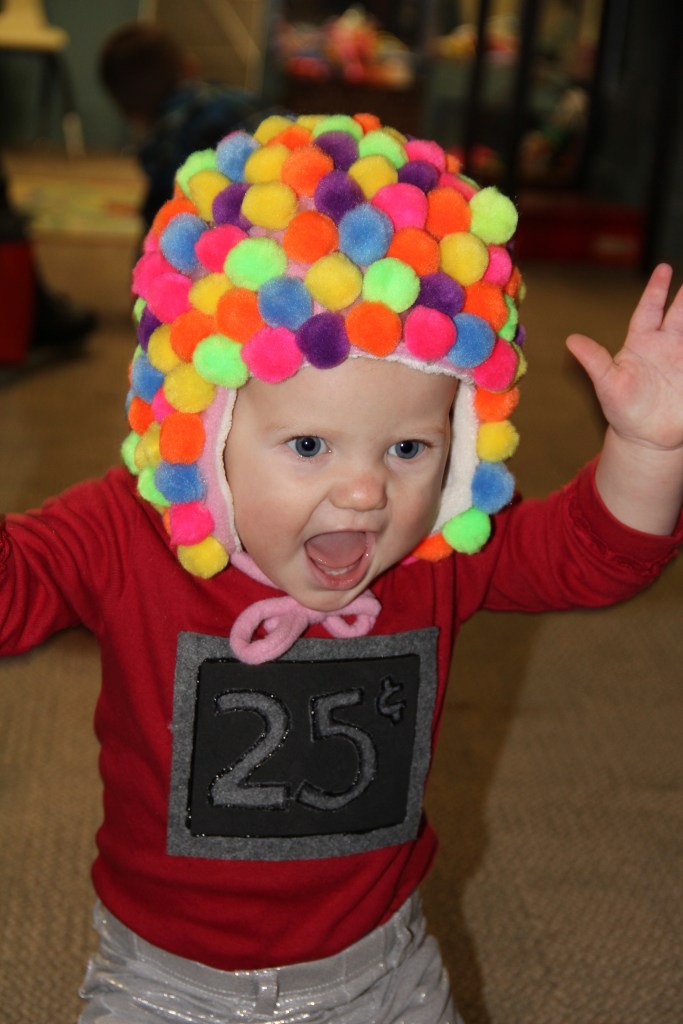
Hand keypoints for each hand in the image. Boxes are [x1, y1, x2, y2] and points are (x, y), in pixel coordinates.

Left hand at [566, 264, 682, 452]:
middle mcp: (665, 345)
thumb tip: (571, 341)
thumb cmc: (623, 409)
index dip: (655, 290)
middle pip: (680, 313)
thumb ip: (595, 361)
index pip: (649, 310)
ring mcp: (682, 358)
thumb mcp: (608, 385)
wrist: (645, 436)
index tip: (663, 269)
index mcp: (641, 343)